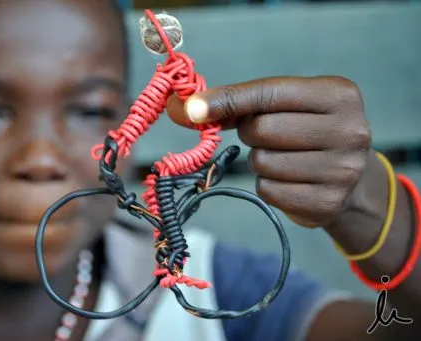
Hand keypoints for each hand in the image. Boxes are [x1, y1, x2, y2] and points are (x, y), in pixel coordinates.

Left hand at [166, 76, 371, 227]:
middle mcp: (350, 130)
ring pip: (263, 163)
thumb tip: (180, 108)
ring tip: (283, 158)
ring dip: (259, 162)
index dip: (226, 101)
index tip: (192, 109)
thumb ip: (234, 104)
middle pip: (262, 130)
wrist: (349, 176)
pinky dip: (268, 186)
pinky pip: (270, 191)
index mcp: (339, 94)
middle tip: (265, 136)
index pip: (269, 94)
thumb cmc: (305, 130)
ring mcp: (343, 170)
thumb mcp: (282, 106)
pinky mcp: (329, 202)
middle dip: (250, 134)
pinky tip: (289, 180)